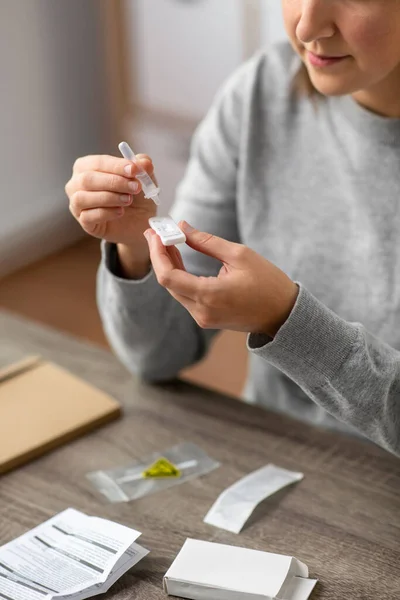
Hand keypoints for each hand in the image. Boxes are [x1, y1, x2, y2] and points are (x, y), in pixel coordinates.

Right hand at [65, 154, 156, 246]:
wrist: (138, 222)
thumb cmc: (135, 195)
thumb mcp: (142, 178)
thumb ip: (143, 167)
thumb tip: (144, 162)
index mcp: (87, 166)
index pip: (97, 162)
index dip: (116, 165)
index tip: (134, 169)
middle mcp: (77, 183)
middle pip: (87, 179)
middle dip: (114, 182)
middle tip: (135, 187)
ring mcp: (77, 204)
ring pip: (83, 198)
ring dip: (110, 198)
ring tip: (128, 200)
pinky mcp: (84, 222)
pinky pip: (88, 216)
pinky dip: (106, 213)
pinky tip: (120, 212)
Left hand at [144, 221, 298, 336]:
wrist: (284, 315)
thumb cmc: (268, 283)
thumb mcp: (239, 255)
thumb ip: (207, 242)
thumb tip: (182, 227)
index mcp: (209, 295)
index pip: (167, 276)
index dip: (157, 253)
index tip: (156, 234)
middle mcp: (201, 311)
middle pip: (168, 282)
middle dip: (159, 256)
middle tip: (155, 232)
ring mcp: (203, 318)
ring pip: (175, 289)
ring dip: (168, 265)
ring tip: (166, 241)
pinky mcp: (206, 318)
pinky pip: (185, 296)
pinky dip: (179, 276)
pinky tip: (178, 258)